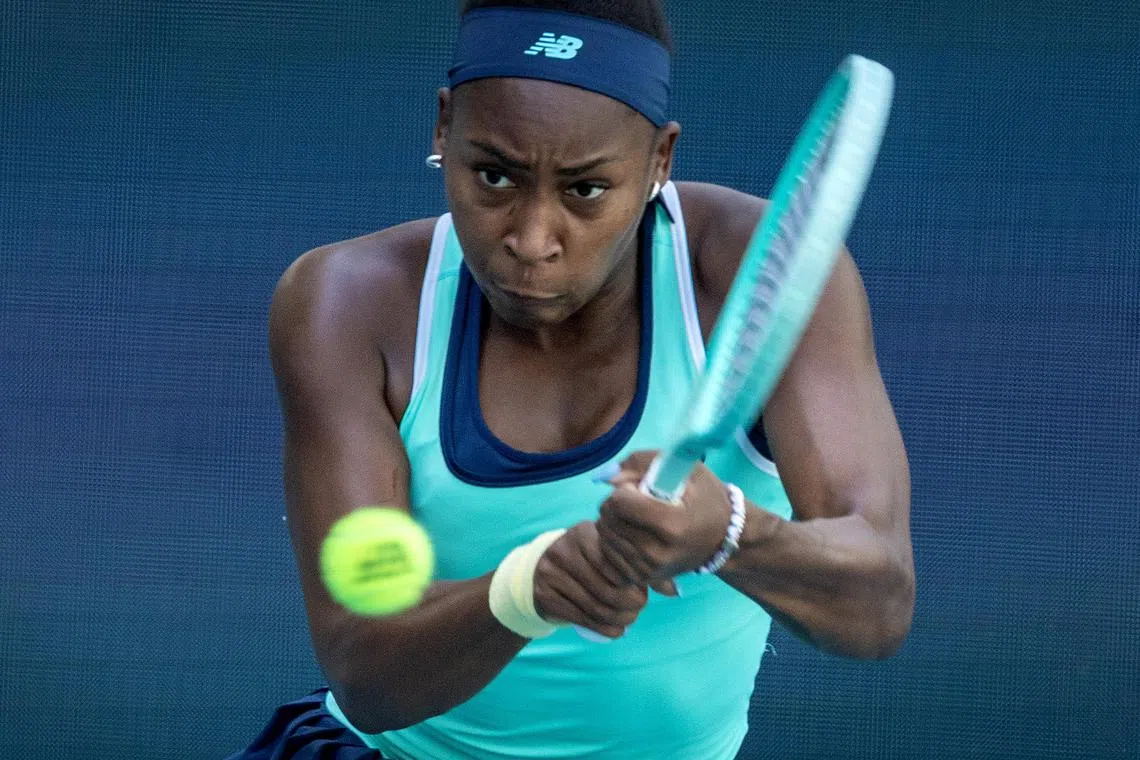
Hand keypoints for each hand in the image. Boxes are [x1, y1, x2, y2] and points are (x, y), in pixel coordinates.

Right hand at [532, 521, 649, 638]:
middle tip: (639, 606)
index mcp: (584, 533)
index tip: (642, 587)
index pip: (616, 561)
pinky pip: (581, 618)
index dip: (634, 579)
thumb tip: (673, 591)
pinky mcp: (545, 596)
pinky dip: (604, 629)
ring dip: (619, 619)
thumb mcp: (608, 553)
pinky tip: (616, 631)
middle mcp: (564, 550)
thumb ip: (640, 567)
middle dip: (631, 603)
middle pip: (607, 586)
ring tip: (630, 619)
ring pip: (596, 606)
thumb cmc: (588, 560)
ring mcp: (551, 573)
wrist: (541, 571)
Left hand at [596, 451, 732, 584]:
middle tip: (638, 502)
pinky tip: (634, 532)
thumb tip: (609, 478)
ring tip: (638, 517)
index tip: (640, 488)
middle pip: (609, 519)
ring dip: (614, 519)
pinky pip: (608, 552)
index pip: (620, 503)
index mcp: (671, 524)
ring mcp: (649, 569)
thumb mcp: (683, 468)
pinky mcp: (642, 578)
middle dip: (616, 503)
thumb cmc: (705, 497)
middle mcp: (657, 552)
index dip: (625, 488)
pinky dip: (615, 537)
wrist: (723, 538)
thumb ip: (642, 462)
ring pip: (605, 534)